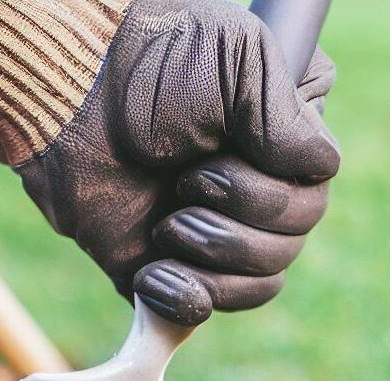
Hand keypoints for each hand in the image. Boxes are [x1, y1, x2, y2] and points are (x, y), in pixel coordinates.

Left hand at [0, 0, 339, 324]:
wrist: (69, 101)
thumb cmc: (151, 65)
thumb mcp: (239, 61)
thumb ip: (288, 118)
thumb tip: (320, 171)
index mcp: (279, 141)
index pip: (314, 192)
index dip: (272, 189)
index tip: (215, 153)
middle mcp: (253, 190)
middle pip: (289, 245)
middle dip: (237, 224)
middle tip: (183, 186)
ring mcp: (208, 233)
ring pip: (258, 285)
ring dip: (212, 258)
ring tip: (163, 226)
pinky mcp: (163, 267)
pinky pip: (200, 311)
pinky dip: (184, 299)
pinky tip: (150, 274)